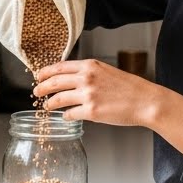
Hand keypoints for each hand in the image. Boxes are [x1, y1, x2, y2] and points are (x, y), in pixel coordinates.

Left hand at [33, 58, 155, 126]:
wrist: (146, 101)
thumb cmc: (130, 88)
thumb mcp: (107, 71)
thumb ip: (89, 73)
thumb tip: (71, 79)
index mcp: (90, 66)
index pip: (59, 67)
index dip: (45, 72)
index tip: (38, 76)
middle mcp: (86, 78)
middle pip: (54, 82)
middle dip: (41, 88)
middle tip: (36, 93)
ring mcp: (88, 95)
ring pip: (58, 99)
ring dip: (49, 104)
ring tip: (47, 107)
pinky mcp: (91, 111)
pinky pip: (70, 114)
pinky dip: (66, 116)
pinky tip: (66, 116)